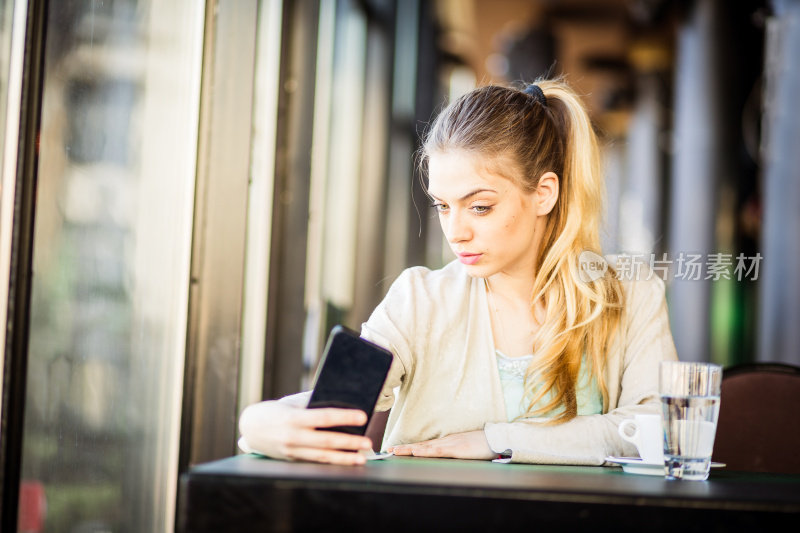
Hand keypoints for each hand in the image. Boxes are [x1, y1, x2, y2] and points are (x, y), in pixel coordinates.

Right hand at [238, 401, 373, 465]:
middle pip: (326, 441)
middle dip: (349, 442)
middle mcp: (293, 436)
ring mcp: (292, 451)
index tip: (362, 417)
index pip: (324, 417)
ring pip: (322, 456)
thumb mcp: (291, 403)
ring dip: (344, 458)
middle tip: (368, 442)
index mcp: (294, 418)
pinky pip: (315, 461)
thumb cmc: (275, 410)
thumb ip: (312, 402)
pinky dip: (332, 462)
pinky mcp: (293, 459)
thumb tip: (339, 398)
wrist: (250, 427)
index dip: (344, 417)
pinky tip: (345, 461)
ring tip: (361, 458)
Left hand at [387, 430, 495, 459]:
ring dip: (410, 449)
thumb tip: (442, 456)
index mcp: (447, 442)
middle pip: (421, 445)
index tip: (396, 450)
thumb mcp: (464, 449)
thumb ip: (453, 452)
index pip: (425, 445)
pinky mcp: (457, 449)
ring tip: (396, 451)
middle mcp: (446, 441)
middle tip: (389, 451)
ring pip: (426, 447)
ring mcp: (451, 444)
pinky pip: (439, 450)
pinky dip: (427, 451)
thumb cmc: (482, 445)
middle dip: (404, 448)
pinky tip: (417, 452)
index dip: (410, 448)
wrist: (496, 439)